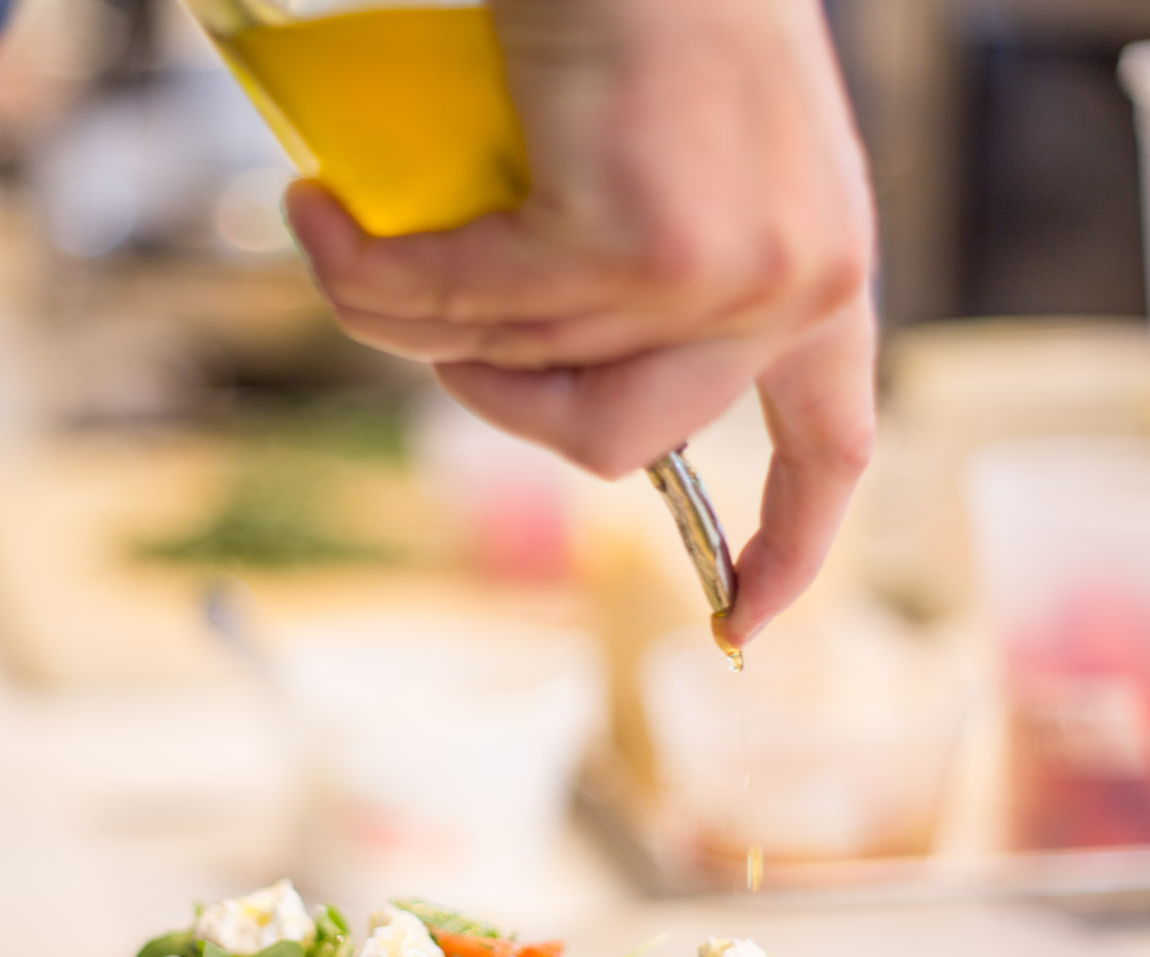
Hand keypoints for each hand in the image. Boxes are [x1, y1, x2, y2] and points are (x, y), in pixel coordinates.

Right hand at [284, 0, 876, 641]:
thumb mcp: (671, 141)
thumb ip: (636, 257)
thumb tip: (514, 356)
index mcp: (822, 266)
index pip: (827, 441)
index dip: (787, 543)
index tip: (747, 622)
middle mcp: (793, 283)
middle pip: (623, 446)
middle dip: (498, 406)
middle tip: (421, 315)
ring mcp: (724, 271)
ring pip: (521, 373)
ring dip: (406, 316)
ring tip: (341, 228)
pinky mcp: (635, 244)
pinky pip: (466, 310)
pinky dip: (373, 271)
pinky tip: (321, 211)